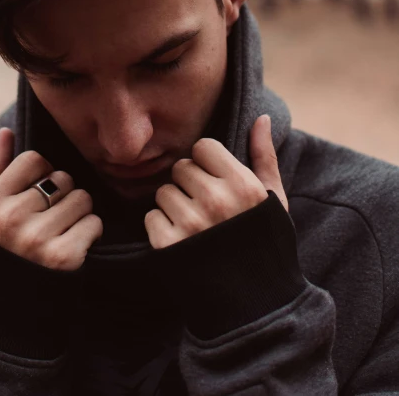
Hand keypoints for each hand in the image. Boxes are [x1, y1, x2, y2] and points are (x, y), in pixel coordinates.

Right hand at [0, 127, 102, 269]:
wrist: (8, 316)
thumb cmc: (2, 252)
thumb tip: (7, 130)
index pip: (34, 159)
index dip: (43, 174)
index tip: (38, 196)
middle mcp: (10, 220)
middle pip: (62, 178)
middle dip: (64, 196)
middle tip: (51, 220)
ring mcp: (37, 239)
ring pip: (83, 199)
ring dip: (80, 214)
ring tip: (62, 233)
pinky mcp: (63, 258)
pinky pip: (94, 223)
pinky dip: (90, 234)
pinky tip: (74, 248)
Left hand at [144, 114, 287, 248]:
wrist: (254, 306)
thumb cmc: (264, 244)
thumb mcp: (274, 200)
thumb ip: (264, 156)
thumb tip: (262, 118)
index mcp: (244, 185)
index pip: (204, 146)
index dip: (208, 163)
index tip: (217, 183)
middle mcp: (217, 200)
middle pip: (181, 168)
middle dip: (190, 185)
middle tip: (206, 209)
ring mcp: (191, 223)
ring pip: (163, 191)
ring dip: (173, 206)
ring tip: (195, 227)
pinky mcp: (168, 245)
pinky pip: (151, 216)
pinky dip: (161, 228)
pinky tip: (182, 242)